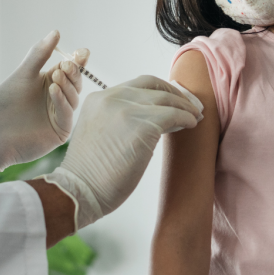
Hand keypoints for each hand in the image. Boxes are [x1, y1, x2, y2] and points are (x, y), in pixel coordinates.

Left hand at [0, 30, 89, 187]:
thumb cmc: (3, 102)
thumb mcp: (23, 74)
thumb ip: (40, 54)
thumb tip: (56, 32)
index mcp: (50, 82)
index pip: (70, 69)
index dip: (78, 60)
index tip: (82, 52)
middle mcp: (57, 98)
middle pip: (75, 82)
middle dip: (74, 72)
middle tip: (67, 65)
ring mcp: (60, 115)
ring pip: (74, 97)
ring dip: (67, 85)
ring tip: (56, 76)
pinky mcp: (60, 131)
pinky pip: (67, 113)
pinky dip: (62, 100)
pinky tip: (53, 90)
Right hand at [40, 76, 202, 229]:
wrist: (78, 190)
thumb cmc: (89, 173)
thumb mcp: (99, 133)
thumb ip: (116, 120)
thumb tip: (150, 121)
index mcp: (98, 99)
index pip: (136, 85)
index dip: (158, 90)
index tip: (172, 99)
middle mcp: (111, 98)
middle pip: (152, 85)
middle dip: (174, 93)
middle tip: (189, 105)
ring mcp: (126, 110)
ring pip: (165, 99)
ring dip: (184, 106)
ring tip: (195, 116)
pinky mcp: (141, 126)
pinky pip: (172, 115)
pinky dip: (185, 118)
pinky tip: (191, 125)